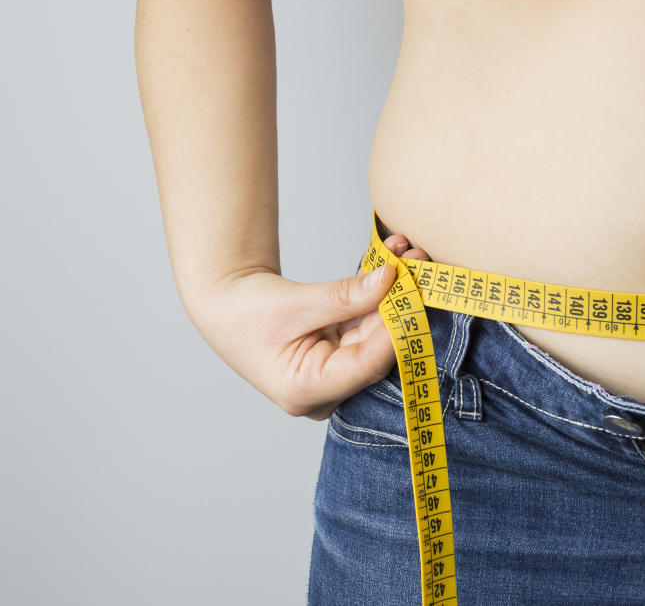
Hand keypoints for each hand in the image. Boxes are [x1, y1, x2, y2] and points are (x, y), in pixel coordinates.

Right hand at [186, 234, 430, 419]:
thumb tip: (390, 280)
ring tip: (410, 254)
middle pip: (377, 349)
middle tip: (419, 265)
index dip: (394, 331)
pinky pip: (369, 324)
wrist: (225, 306)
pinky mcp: (343, 354)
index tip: (412, 295)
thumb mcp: (295, 302)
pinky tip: (394, 260)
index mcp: (306, 390)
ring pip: (378, 333)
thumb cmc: (245, 312)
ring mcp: (337, 374)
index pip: (365, 365)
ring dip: (394, 294)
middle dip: (399, 305)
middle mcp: (326, 391)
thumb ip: (344, 296)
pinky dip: (380, 294)